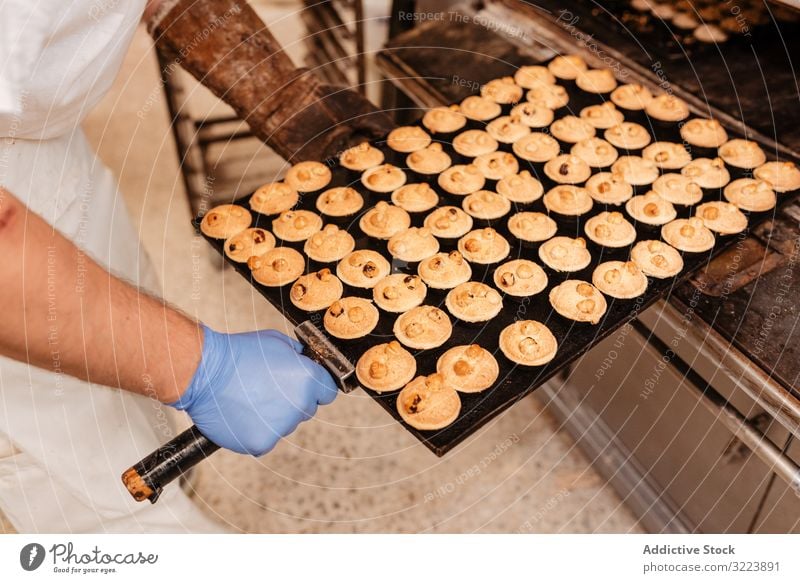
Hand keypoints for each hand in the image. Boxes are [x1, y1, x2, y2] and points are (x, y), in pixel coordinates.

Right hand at [169, 325, 337, 455]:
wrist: (203, 373)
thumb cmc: (237, 354)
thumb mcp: (277, 342)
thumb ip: (299, 356)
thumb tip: (308, 364)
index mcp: (307, 379)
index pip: (328, 391)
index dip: (317, 386)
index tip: (305, 384)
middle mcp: (299, 405)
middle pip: (308, 409)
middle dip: (294, 400)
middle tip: (269, 389)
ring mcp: (281, 427)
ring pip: (287, 425)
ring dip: (275, 416)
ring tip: (250, 398)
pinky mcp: (261, 443)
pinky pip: (267, 438)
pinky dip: (257, 430)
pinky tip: (243, 414)